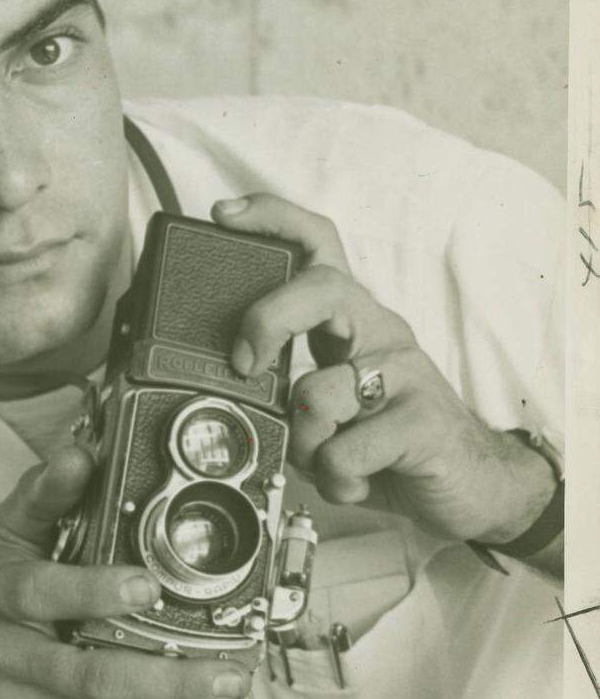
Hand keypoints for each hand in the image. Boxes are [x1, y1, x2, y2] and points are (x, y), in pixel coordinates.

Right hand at [0, 447, 252, 698]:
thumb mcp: (9, 539)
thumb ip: (46, 496)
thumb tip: (81, 454)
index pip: (41, 593)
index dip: (93, 591)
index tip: (147, 585)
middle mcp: (5, 657)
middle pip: (87, 675)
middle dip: (162, 675)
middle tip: (224, 665)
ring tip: (234, 687)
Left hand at [211, 194, 557, 544]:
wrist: (474, 485)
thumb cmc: (390, 439)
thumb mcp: (333, 401)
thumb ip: (289, 383)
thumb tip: (234, 383)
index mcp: (353, 320)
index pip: (318, 244)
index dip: (272, 219)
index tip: (223, 214)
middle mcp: (381, 332)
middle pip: (323, 288)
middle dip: (268, 320)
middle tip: (244, 362)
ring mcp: (406, 372)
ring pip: (317, 391)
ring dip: (303, 440)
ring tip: (325, 458)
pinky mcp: (423, 420)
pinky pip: (345, 450)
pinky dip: (335, 478)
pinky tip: (355, 481)